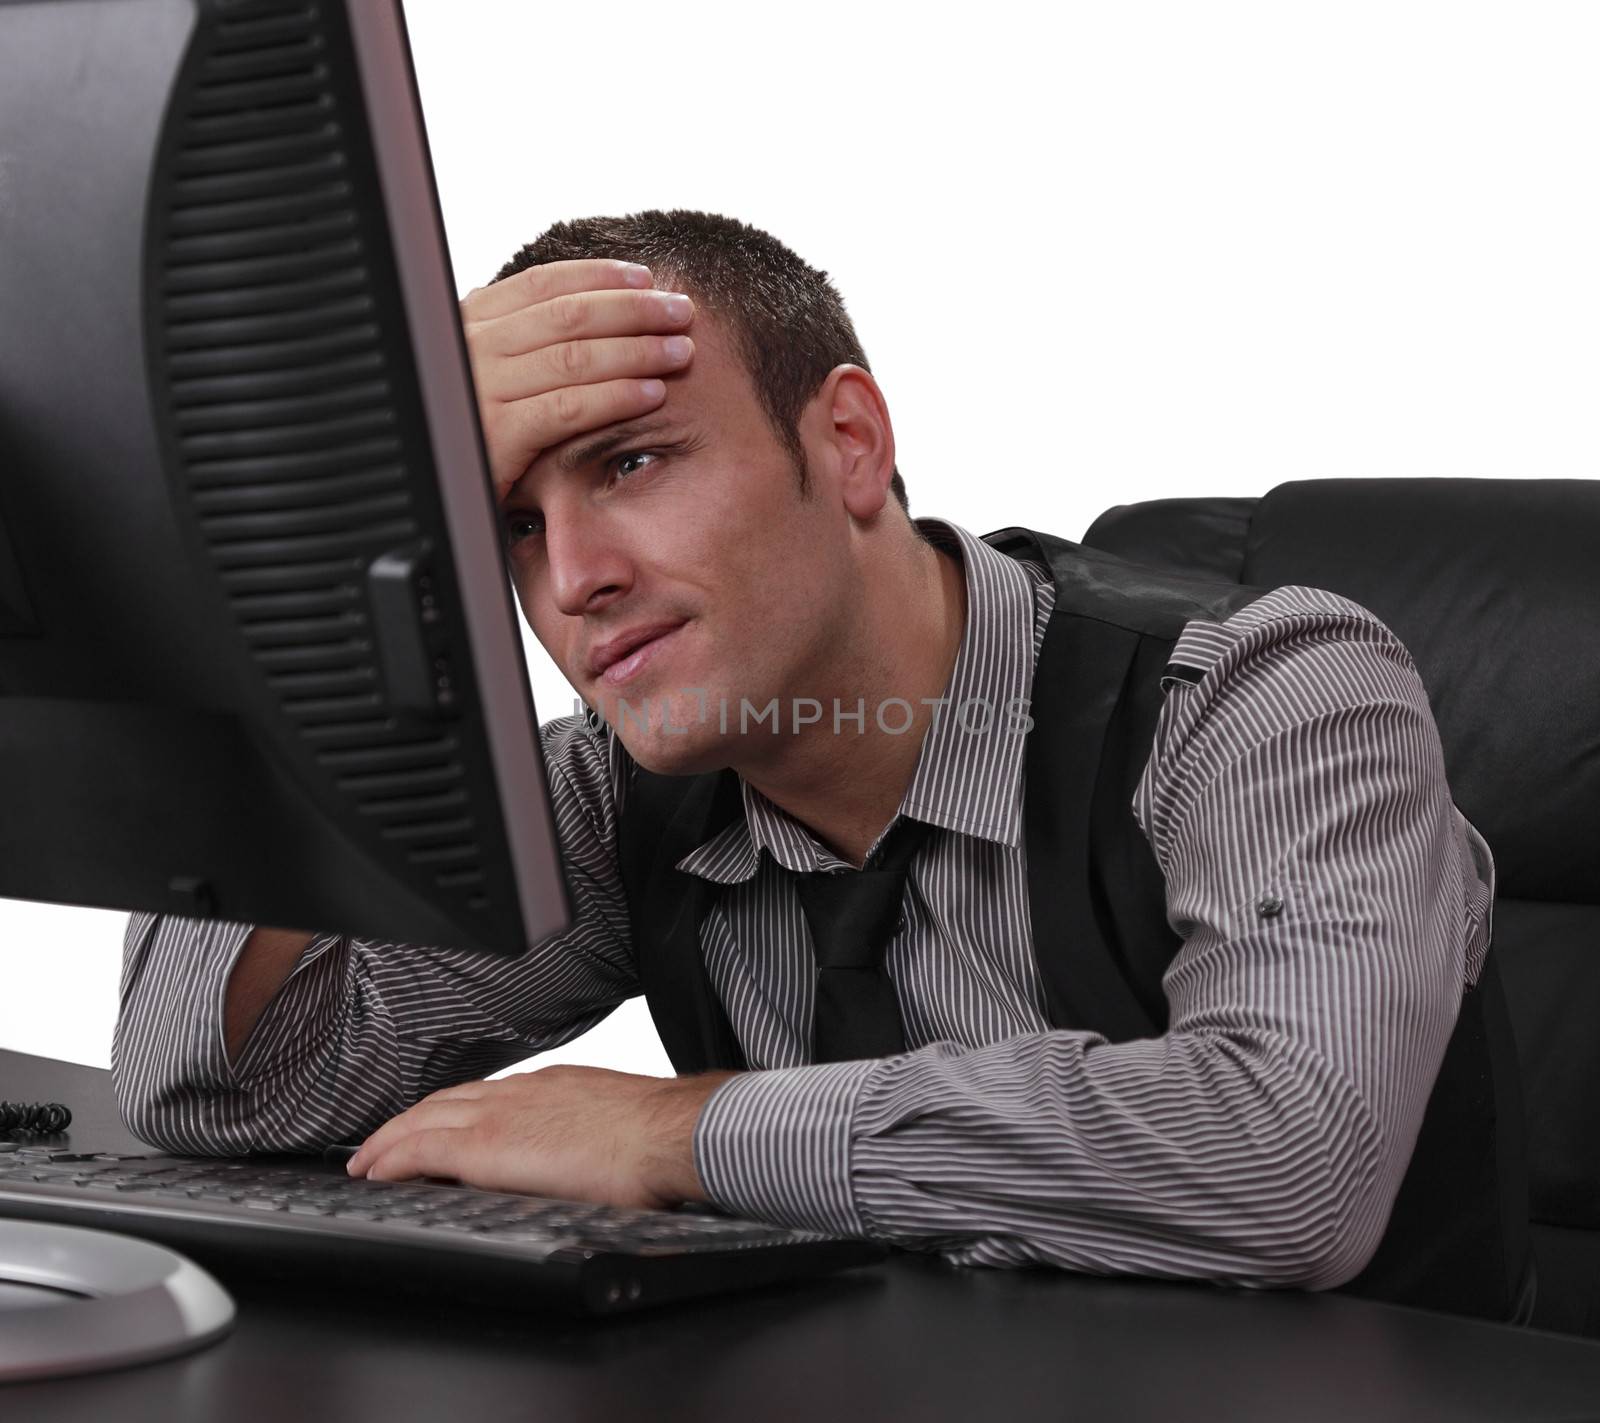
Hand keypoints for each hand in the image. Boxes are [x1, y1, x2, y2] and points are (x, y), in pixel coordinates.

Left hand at [344, 1064, 738, 1209]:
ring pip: (425, 1118)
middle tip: (380, 1143)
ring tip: (368, 1159)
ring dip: (391, 1138)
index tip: (433, 1125)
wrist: (668, 1132)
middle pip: (444, 1101)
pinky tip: (376, 1172)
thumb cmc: (656, 1138)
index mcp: (550, 1087)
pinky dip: (393, 1156)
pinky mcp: (486, 1147)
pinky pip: (422, 1147)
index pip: (484, 1095)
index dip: (449, 1110)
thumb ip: (586, 1132)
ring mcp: (500, 1115)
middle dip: (408, 1121)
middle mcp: (519, 1093)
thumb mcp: (611, 1123)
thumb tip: (587, 1158)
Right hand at [459, 259, 697, 504]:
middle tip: (681, 311)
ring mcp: (480, 387)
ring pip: (574, 357)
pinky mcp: (496, 433)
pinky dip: (616, 396)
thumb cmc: (463, 435)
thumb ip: (514, 344)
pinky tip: (652, 394)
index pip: (542, 284)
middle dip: (633, 309)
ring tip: (680, 352)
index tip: (645, 279)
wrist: (422, 490)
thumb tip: (578, 313)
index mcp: (468, 322)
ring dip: (637, 350)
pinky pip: (568, 407)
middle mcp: (472, 346)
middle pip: (567, 315)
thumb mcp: (479, 375)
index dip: (599, 277)